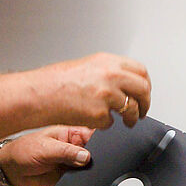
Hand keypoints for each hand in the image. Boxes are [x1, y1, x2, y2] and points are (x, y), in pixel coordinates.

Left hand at [0, 126, 94, 185]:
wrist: (12, 171)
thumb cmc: (23, 151)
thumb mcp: (45, 148)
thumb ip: (67, 152)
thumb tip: (87, 156)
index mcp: (71, 132)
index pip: (93, 134)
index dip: (99, 140)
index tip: (99, 148)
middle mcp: (74, 147)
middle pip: (96, 152)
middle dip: (95, 158)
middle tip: (84, 162)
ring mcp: (73, 162)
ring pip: (91, 167)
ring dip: (87, 171)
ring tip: (73, 170)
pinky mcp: (70, 176)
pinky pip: (82, 180)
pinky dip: (81, 182)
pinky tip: (72, 179)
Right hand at [33, 53, 150, 128]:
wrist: (39, 94)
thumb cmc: (56, 81)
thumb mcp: (88, 66)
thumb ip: (109, 72)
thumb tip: (126, 82)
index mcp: (109, 62)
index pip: (141, 71)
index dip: (146, 84)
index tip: (144, 93)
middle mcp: (111, 76)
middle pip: (143, 89)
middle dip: (146, 103)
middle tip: (142, 111)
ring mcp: (107, 95)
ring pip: (132, 109)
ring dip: (131, 118)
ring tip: (127, 122)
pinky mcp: (100, 114)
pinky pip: (111, 122)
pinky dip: (105, 124)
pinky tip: (94, 119)